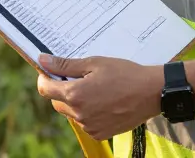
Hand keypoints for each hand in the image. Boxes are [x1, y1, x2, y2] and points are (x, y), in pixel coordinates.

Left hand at [35, 54, 162, 140]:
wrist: (151, 93)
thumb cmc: (124, 74)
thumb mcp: (93, 63)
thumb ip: (65, 65)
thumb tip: (42, 60)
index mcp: (75, 94)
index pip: (45, 89)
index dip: (45, 78)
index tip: (51, 71)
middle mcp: (79, 114)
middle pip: (57, 102)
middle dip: (61, 90)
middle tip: (78, 78)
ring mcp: (90, 126)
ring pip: (71, 113)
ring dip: (75, 102)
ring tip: (95, 89)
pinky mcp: (100, 133)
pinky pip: (85, 122)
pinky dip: (88, 113)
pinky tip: (103, 101)